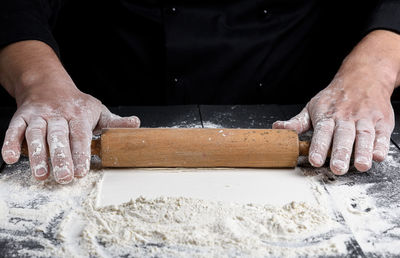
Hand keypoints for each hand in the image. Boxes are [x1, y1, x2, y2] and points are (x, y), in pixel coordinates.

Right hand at [1, 79, 139, 183]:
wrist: (48, 84)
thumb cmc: (77, 104)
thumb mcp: (98, 111)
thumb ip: (115, 122)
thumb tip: (136, 124)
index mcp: (79, 114)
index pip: (80, 135)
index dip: (81, 153)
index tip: (83, 171)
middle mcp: (58, 114)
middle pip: (59, 136)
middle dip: (61, 158)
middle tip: (64, 178)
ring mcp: (38, 115)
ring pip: (36, 134)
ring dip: (37, 154)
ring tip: (41, 174)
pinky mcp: (21, 117)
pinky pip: (14, 129)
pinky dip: (10, 142)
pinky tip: (11, 158)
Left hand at [273, 30, 398, 174]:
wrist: (363, 76)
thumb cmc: (335, 97)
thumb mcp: (313, 107)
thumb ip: (297, 122)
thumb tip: (278, 128)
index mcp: (327, 115)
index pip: (321, 132)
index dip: (318, 146)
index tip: (314, 160)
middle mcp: (346, 117)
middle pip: (343, 136)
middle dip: (341, 153)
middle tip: (338, 168)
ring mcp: (365, 119)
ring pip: (364, 136)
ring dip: (363, 151)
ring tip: (361, 166)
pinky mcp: (382, 121)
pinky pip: (382, 134)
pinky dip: (381, 145)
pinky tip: (379, 156)